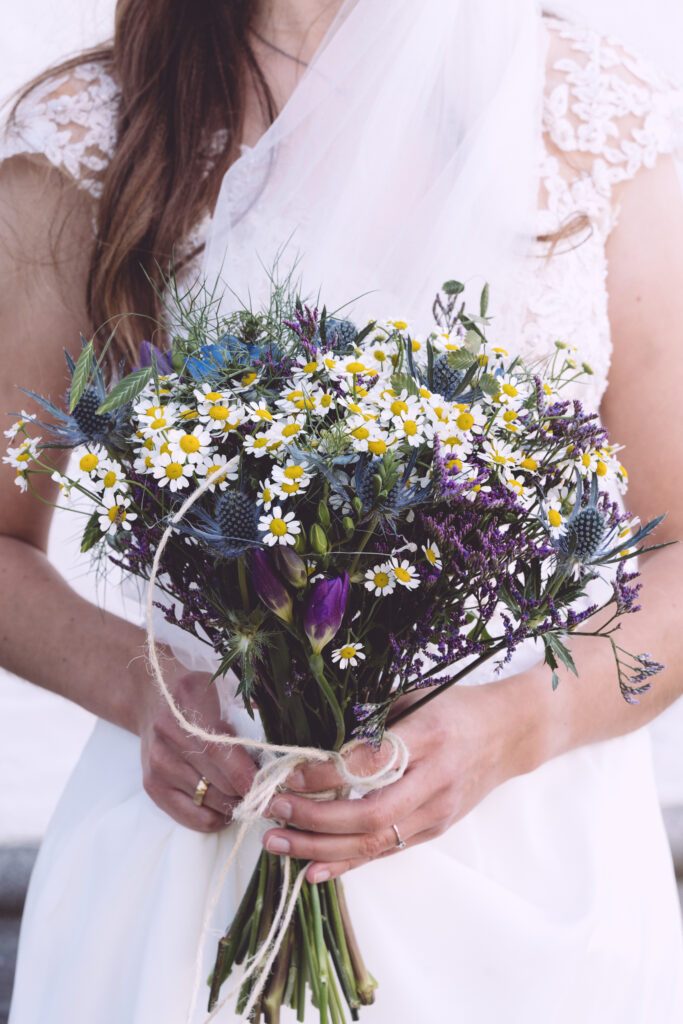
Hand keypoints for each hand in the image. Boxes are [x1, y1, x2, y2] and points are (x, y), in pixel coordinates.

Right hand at [134, 659, 256, 832]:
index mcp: (187, 707)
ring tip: (245, 793)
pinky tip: (224, 805)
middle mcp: (167, 739)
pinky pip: (193, 818)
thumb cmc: (194, 694)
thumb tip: (274, 744)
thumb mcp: (220, 688)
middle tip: (265, 788)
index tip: (270, 783)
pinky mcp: (152, 787)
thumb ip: (245, 713)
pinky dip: (215, 817)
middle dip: (248, 791)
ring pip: (210, 804)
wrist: (150, 699)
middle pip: (219, 784)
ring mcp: (157, 766)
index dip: (248, 774)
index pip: (221, 753)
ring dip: (234, 804)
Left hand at [262, 678, 541, 881]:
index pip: (369, 764)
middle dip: (314, 819)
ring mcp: (436, 811)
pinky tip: (312, 869)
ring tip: (277, 844)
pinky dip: (347, 862)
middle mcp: (434, 780)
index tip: (287, 774)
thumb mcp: (415, 698)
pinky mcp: (434, 830)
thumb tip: (316, 748)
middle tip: (274, 812)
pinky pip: (385, 852)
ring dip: (320, 848)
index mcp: (427, 736)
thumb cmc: (455, 707)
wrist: (509, 734)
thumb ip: (373, 724)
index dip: (324, 774)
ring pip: (374, 842)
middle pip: (369, 814)